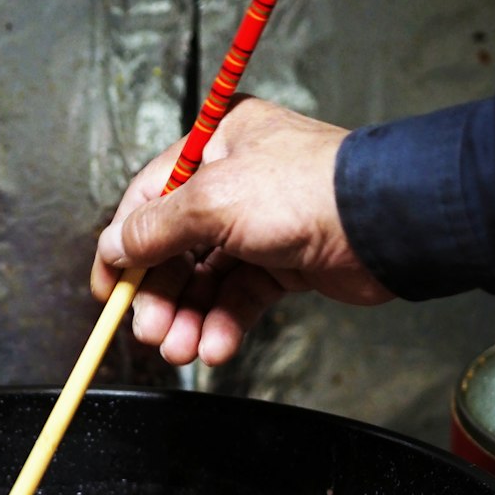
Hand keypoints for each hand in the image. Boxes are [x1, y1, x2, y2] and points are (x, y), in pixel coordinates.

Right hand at [90, 96, 393, 366]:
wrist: (386, 225)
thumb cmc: (309, 190)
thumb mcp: (212, 202)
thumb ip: (155, 228)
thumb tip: (113, 247)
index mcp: (214, 146)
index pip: (149, 200)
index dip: (123, 249)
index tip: (108, 292)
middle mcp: (234, 182)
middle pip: (174, 247)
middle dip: (160, 296)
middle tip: (151, 333)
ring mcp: (259, 224)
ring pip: (205, 279)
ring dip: (188, 318)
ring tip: (181, 349)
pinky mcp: (283, 262)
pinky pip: (238, 297)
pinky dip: (223, 324)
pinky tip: (215, 346)